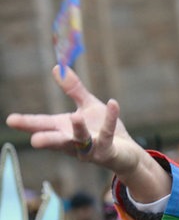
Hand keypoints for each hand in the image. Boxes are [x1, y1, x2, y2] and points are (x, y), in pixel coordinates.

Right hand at [6, 66, 170, 201]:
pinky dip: (110, 119)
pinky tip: (113, 103)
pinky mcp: (108, 150)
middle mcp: (74, 143)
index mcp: (64, 131)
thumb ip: (73, 89)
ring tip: (75, 117)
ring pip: (82, 140)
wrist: (126, 152)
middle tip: (34, 140)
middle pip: (57, 140)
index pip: (43, 126)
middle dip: (46, 139)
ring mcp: (91, 149)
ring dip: (79, 130)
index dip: (27, 123)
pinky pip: (108, 133)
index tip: (10, 120)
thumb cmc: (101, 130)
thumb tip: (57, 67)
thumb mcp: (87, 107)